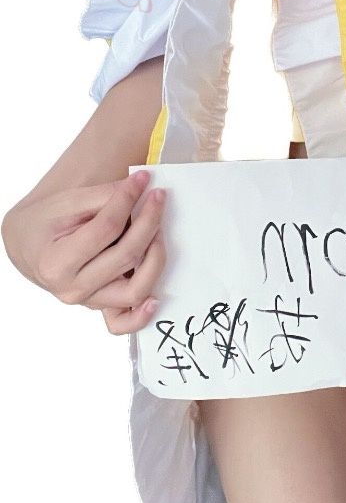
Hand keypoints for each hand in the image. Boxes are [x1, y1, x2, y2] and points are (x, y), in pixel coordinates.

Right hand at [2, 170, 165, 334]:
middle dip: (149, 221)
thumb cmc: (46, 224)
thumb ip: (102, 197)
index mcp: (56, 261)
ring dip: (156, 257)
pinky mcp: (100, 307)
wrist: (30, 247)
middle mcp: (72, 288)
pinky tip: (156, 299)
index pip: (105, 228)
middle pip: (126, 255)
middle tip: (158, 196)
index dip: (127, 201)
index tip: (143, 180)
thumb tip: (140, 187)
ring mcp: (88, 302)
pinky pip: (123, 322)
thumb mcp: (66, 204)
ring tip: (159, 229)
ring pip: (134, 289)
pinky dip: (141, 315)